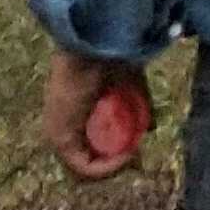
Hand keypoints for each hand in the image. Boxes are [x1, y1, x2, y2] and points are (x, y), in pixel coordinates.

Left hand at [42, 49, 152, 180]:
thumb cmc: (113, 56)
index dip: (116, 153)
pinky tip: (126, 155)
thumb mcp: (130, 86)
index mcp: (72, 113)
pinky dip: (108, 167)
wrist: (98, 41)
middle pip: (89, 160)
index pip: (91, 147)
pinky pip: (85, 167)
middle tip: (137, 153)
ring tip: (132, 152)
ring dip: (114, 165)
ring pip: (87, 168)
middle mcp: (61, 126)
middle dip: (116, 161)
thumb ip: (139, 106)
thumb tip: (151, 128)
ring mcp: (58, 135)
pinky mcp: (61, 140)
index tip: (138, 145)